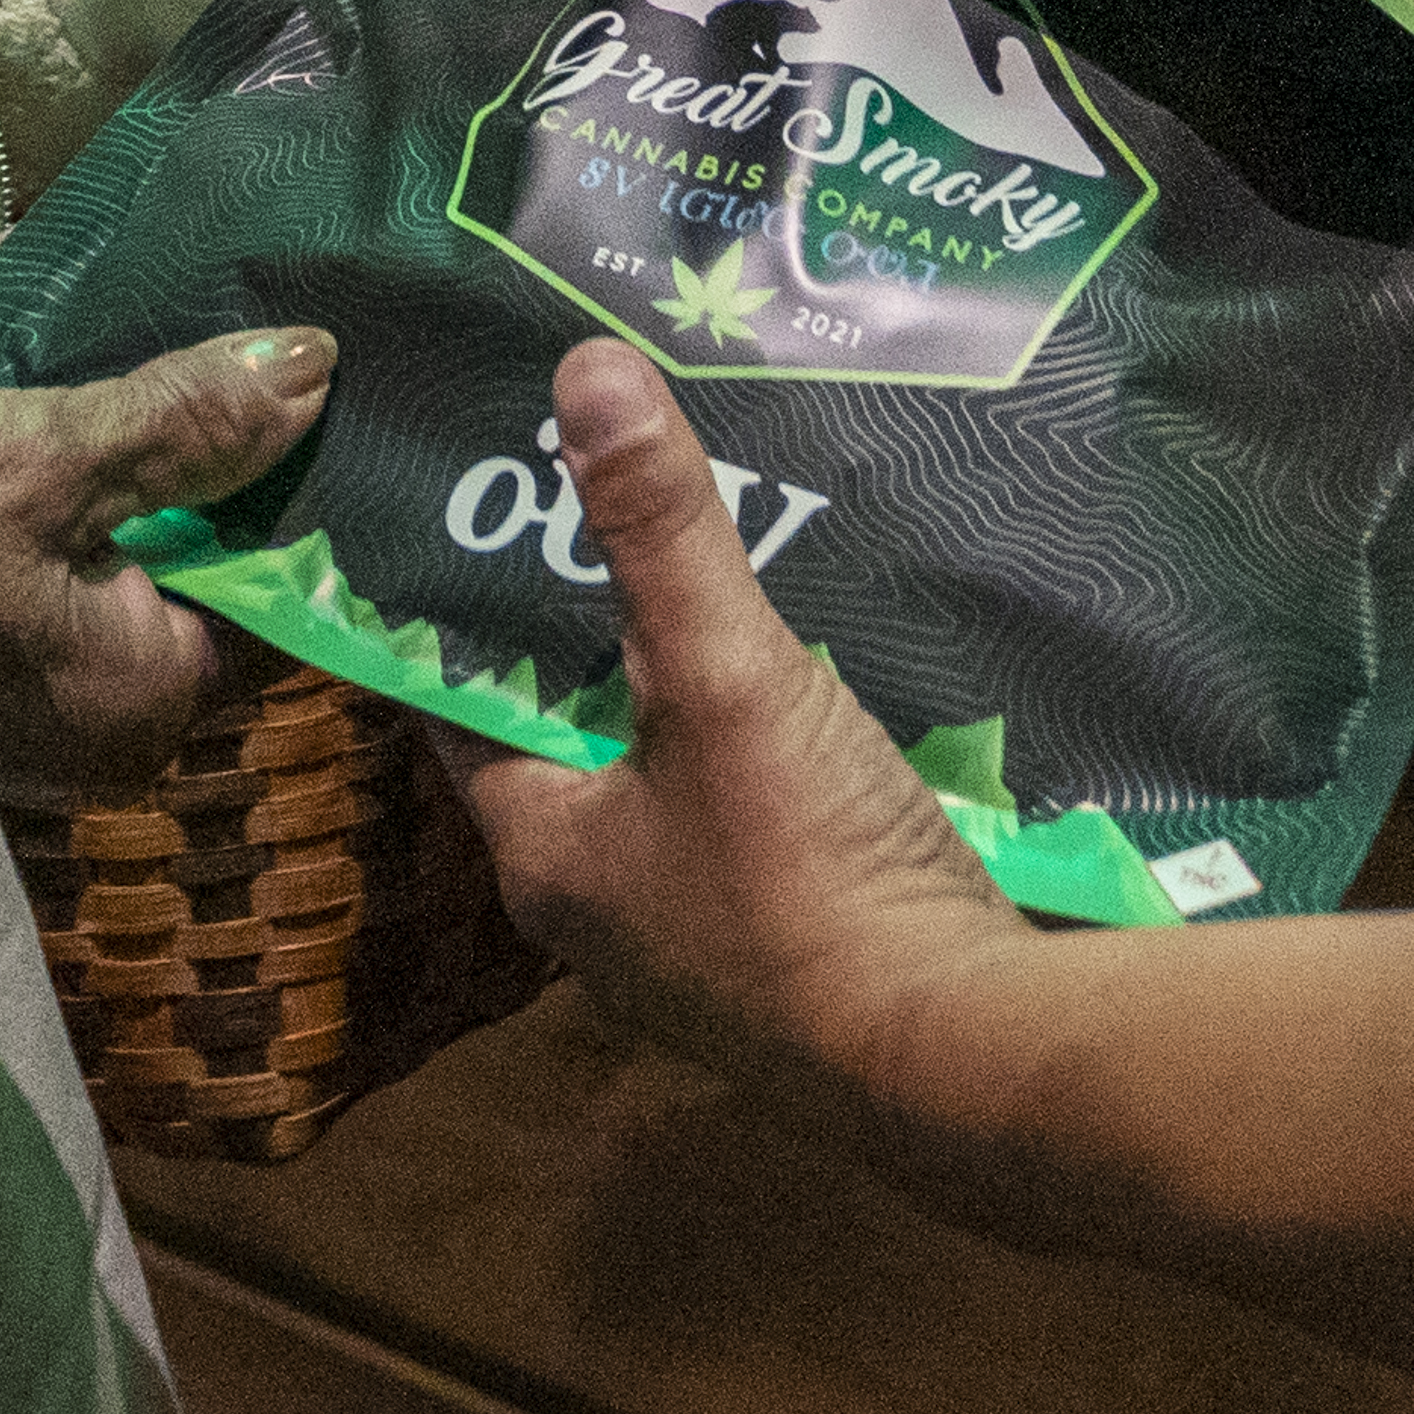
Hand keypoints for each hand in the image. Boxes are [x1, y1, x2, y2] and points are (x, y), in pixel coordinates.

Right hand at [0, 323, 327, 791]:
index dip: (286, 477)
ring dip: (121, 485)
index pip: (277, 588)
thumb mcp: (37, 453)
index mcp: (144, 709)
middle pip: (199, 584)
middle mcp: (99, 743)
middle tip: (209, 346)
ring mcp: (22, 721)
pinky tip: (40, 439)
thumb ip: (184, 425)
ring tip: (127, 374)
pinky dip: (57, 518)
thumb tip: (315, 375)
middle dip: (201, 473)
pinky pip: (52, 591)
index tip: (293, 370)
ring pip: (119, 578)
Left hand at [457, 340, 1047, 1124]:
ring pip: (664, 757)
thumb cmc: (803, 873)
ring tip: (707, 527)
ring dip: (683, 664)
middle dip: (588, 609)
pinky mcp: (788, 925)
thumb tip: (579, 366)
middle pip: (567, 721)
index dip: (458, 592)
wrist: (959, 1047)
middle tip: (605, 469)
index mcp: (541, 848)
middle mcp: (598, 896)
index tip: (470, 476)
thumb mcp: (724, 678)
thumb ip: (657, 530)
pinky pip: (745, 795)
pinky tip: (806, 641)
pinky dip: (757, 719)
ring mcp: (696, 921)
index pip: (453, 700)